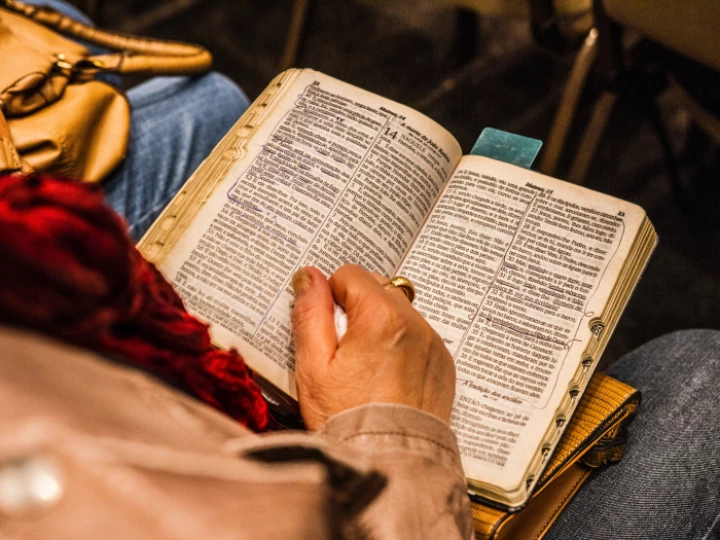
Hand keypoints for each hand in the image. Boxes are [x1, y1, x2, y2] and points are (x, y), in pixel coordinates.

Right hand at [291, 264, 455, 429]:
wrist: (389, 464)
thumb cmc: (345, 418)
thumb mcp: (313, 365)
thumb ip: (311, 313)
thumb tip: (309, 275)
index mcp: (381, 316)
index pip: (350, 274)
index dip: (331, 297)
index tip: (327, 329)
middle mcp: (414, 323)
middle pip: (378, 288)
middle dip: (357, 308)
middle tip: (343, 349)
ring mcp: (432, 344)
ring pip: (399, 311)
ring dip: (380, 325)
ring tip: (365, 367)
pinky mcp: (442, 364)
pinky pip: (418, 336)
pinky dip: (401, 345)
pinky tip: (386, 376)